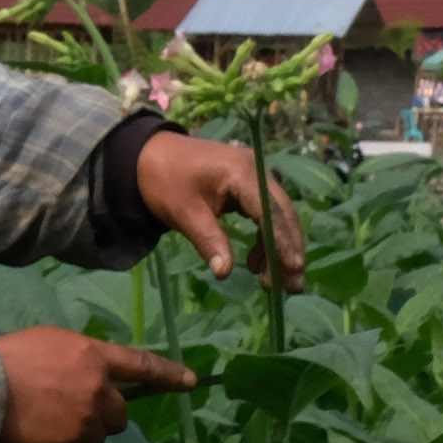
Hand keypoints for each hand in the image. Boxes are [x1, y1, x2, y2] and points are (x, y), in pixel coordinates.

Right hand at [0, 327, 196, 442]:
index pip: (141, 366)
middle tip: (73, 410)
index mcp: (95, 358)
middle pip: (120, 417)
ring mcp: (83, 423)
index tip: (190, 382)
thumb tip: (91, 375)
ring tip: (47, 423)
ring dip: (79, 436)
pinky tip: (32, 435)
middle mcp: (98, 392)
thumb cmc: (11, 356)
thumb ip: (80, 358)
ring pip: (96, 441)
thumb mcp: (52, 342)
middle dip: (103, 417)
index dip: (168, 374)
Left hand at [133, 131, 307, 286]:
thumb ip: (208, 241)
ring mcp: (255, 176)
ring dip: (278, 248)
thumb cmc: (165, 181)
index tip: (293, 269)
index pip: (271, 211)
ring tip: (269, 282)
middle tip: (293, 286)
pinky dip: (265, 238)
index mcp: (241, 172)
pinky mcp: (249, 185)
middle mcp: (256, 170)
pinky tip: (255, 262)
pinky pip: (267, 213)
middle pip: (283, 214)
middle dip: (289, 249)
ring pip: (278, 216)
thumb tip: (225, 273)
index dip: (283, 241)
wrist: (149, 155)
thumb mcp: (183, 213)